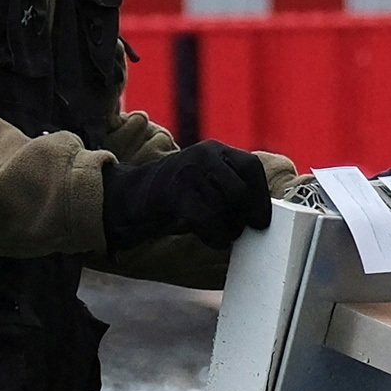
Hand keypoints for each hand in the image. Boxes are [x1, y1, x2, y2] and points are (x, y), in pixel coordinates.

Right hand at [102, 139, 277, 254]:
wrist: (128, 198)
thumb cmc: (172, 197)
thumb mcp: (203, 181)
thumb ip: (229, 187)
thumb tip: (259, 216)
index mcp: (214, 150)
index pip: (251, 167)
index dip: (261, 196)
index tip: (262, 221)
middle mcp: (203, 155)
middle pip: (239, 192)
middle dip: (242, 217)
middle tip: (237, 230)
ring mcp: (188, 173)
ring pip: (225, 208)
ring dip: (228, 229)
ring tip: (220, 234)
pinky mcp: (176, 194)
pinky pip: (209, 220)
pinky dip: (216, 237)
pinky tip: (214, 240)